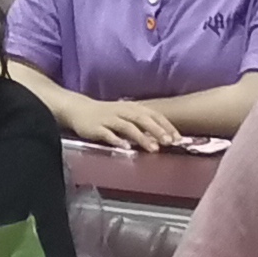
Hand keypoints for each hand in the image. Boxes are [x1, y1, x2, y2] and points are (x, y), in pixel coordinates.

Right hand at [47, 90, 185, 151]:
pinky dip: (117, 140)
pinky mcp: (96, 127)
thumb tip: (162, 138)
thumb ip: (142, 125)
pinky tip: (126, 148)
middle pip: (143, 119)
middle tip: (169, 142)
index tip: (178, 138)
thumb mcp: (126, 115)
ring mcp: (109, 119)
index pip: (153, 115)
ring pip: (128, 127)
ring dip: (141, 137)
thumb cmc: (107, 115)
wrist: (79, 110)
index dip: (166, 126)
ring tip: (153, 149)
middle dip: (157, 130)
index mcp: (132, 108)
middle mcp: (122, 111)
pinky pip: (108, 134)